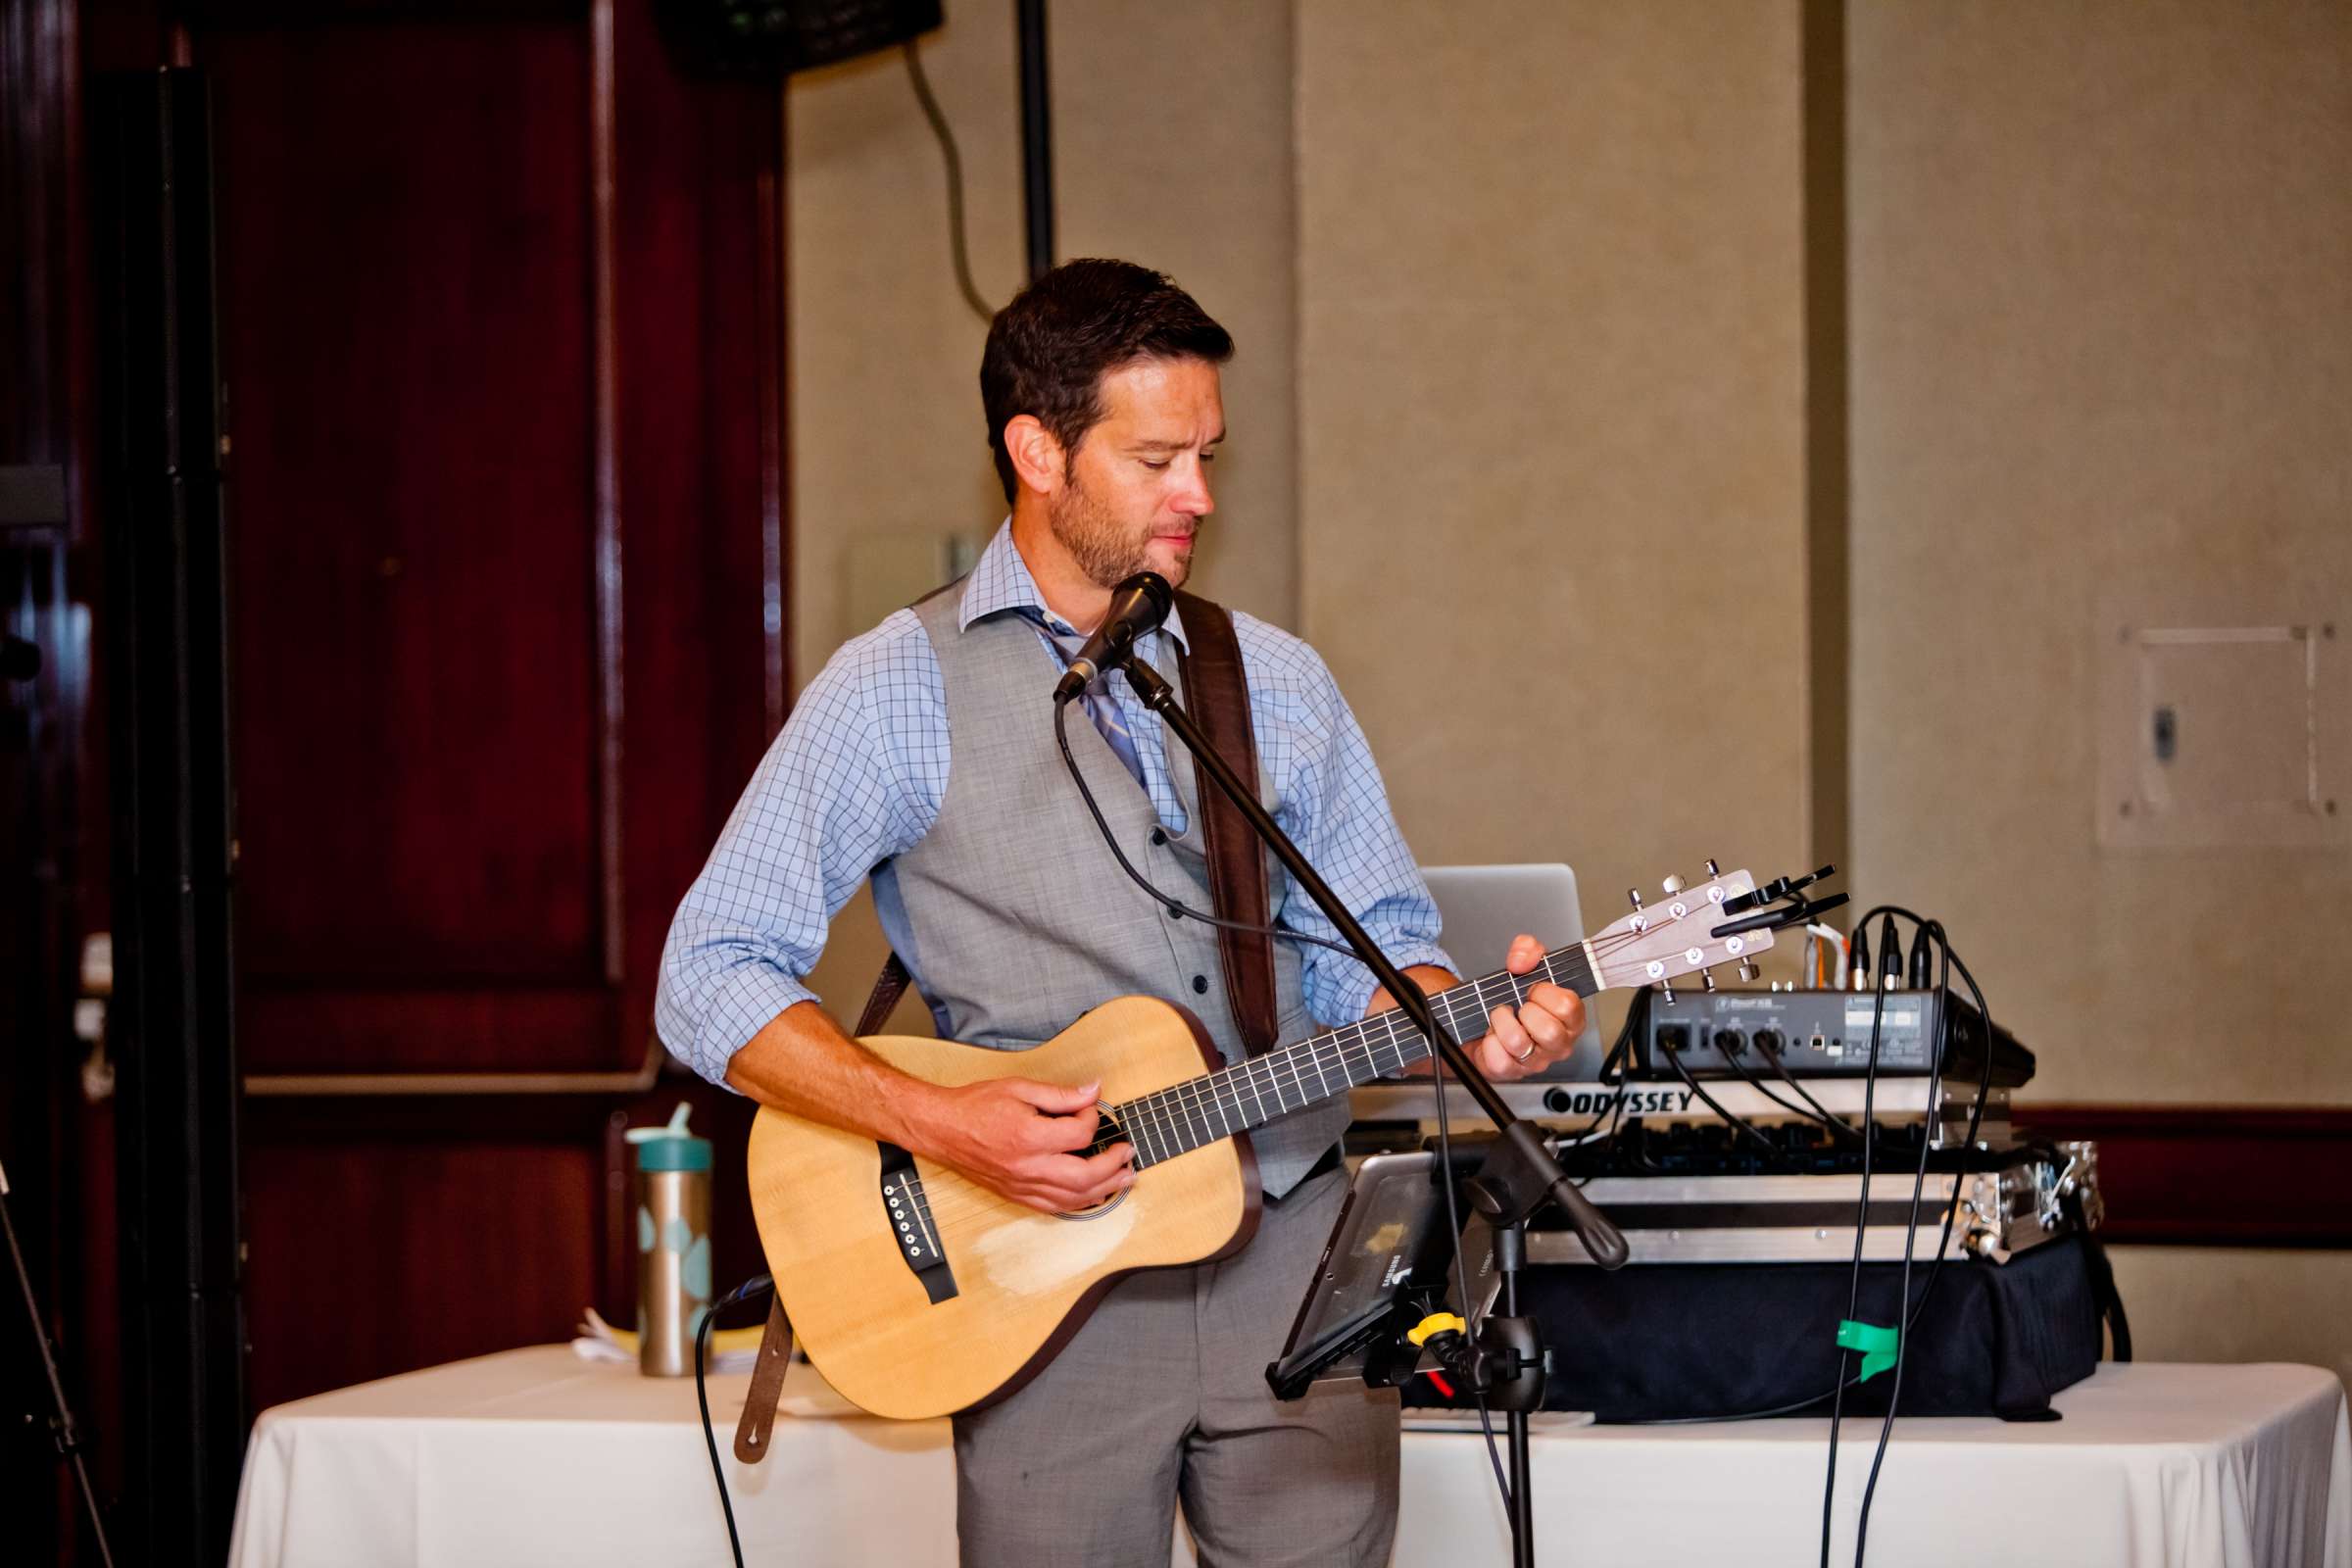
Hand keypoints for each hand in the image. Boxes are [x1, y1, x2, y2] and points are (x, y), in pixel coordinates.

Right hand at [914, 1076, 1134, 1214]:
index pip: (1080, 1134)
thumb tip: (1093, 1091)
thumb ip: (1060, 1094)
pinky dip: (1078, 1203)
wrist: (942, 1129)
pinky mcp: (1016, 1195)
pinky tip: (1093, 1196)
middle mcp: (1027, 1167)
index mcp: (1029, 1136)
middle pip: (1084, 1177)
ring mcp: (1022, 1185)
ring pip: (1073, 1199)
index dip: (1094, 1119)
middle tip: (1128, 1154)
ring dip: (1104, 1190)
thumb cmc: (976, 1106)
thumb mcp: (1020, 1088)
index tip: (1092, 1109)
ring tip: (1124, 1179)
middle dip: (1113, 1166)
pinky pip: (1054, 1207)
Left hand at [1470, 934, 1585, 1081]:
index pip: (1568, 1006)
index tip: (1533, 988)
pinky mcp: (1511, 1072)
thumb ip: (1528, 950)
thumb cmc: (1516, 998)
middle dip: (1526, 1010)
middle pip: (1549, 1031)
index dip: (1545, 992)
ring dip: (1501, 1021)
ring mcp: (1536, 1061)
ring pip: (1518, 1042)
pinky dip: (1488, 1042)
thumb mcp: (1527, 965)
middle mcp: (1558, 1044)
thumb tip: (1522, 960)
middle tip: (1519, 1005)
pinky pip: (1499, 1059)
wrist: (1487, 1021)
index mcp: (1571, 1019)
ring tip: (1500, 1016)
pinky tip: (1492, 1036)